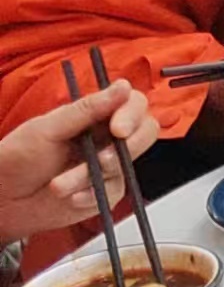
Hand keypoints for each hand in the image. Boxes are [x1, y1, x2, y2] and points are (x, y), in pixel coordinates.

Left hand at [0, 80, 157, 241]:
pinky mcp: (104, 192)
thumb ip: (85, 110)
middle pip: (145, 133)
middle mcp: (106, 138)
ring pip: (123, 166)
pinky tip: (69, 197)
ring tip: (58, 186)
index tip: (118, 129)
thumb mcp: (46, 129)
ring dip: (90, 178)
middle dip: (125, 148)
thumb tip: (121, 87)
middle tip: (100, 160)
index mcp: (94, 116)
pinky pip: (113, 192)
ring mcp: (107, 166)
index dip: (132, 114)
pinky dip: (90, 196)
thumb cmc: (16, 159)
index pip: (133, 104)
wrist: (0, 199)